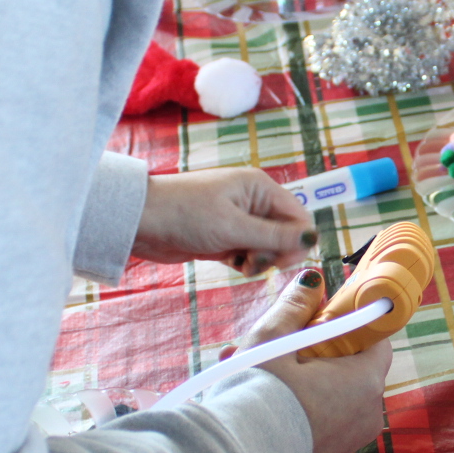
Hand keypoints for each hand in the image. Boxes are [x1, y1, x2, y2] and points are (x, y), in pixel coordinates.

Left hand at [133, 167, 316, 274]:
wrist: (140, 221)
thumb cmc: (185, 214)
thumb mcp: (234, 227)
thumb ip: (275, 237)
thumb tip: (313, 240)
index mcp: (260, 188)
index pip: (298, 216)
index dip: (297, 241)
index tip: (283, 261)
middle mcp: (253, 202)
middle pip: (285, 233)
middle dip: (276, 252)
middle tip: (254, 261)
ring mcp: (239, 220)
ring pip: (268, 247)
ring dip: (260, 260)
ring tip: (240, 263)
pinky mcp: (225, 238)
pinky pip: (250, 253)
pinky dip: (246, 263)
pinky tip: (233, 264)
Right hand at [249, 270, 393, 452]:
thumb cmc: (257, 399)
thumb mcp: (272, 341)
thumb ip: (295, 308)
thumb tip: (314, 281)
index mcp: (365, 380)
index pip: (377, 338)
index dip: (351, 322)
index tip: (322, 316)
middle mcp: (368, 412)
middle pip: (351, 364)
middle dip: (315, 348)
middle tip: (276, 342)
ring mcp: (351, 438)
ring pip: (332, 392)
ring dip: (300, 376)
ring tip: (253, 368)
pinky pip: (321, 418)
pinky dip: (299, 403)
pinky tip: (260, 398)